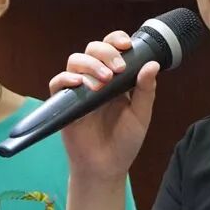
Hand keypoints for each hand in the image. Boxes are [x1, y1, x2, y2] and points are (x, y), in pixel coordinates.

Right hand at [49, 32, 159, 180]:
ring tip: (102, 82)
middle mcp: (95, 79)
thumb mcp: (141, 116)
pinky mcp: (63, 104)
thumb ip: (146, 90)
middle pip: (92, 49)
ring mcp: (78, 90)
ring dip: (89, 65)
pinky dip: (66, 79)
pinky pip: (57, 83)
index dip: (116, 40)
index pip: (112, 49)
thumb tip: (152, 64)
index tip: (126, 45)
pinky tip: (79, 85)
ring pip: (74, 61)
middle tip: (116, 70)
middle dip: (104, 53)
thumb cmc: (124, 143)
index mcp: (116, 79)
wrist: (106, 168)